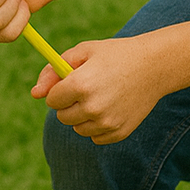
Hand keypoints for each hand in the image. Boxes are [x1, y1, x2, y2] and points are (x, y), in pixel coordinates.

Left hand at [32, 35, 167, 143]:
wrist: (154, 66)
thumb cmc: (115, 55)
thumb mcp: (83, 52)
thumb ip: (54, 70)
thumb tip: (34, 94)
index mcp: (80, 84)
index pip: (51, 100)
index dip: (59, 90)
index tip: (71, 82)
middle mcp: (92, 107)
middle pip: (62, 117)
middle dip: (69, 104)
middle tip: (87, 89)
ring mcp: (106, 122)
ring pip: (77, 128)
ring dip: (82, 116)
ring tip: (100, 97)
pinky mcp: (118, 133)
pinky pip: (95, 137)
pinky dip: (98, 126)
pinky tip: (111, 108)